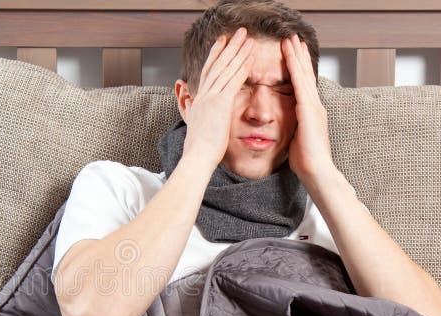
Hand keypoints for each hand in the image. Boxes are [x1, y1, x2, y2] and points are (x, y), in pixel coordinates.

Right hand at [182, 27, 253, 165]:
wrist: (196, 158)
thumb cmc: (198, 149)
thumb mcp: (194, 125)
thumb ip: (193, 112)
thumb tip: (190, 105)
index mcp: (200, 100)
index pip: (208, 73)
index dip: (215, 56)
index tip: (221, 43)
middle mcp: (204, 95)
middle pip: (217, 65)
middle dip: (228, 47)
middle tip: (238, 33)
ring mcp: (211, 98)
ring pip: (226, 69)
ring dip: (237, 51)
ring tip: (247, 38)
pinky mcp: (220, 103)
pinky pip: (233, 81)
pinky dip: (242, 67)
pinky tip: (250, 57)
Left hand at [282, 34, 336, 182]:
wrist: (316, 171)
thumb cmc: (305, 160)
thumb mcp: (296, 138)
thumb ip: (294, 126)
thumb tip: (288, 124)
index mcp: (310, 112)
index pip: (303, 85)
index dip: (298, 68)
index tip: (292, 53)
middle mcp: (314, 106)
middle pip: (305, 75)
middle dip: (299, 56)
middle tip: (293, 38)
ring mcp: (314, 107)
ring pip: (304, 76)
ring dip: (297, 57)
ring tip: (291, 41)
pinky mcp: (309, 111)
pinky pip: (301, 86)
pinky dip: (296, 71)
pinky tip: (291, 59)